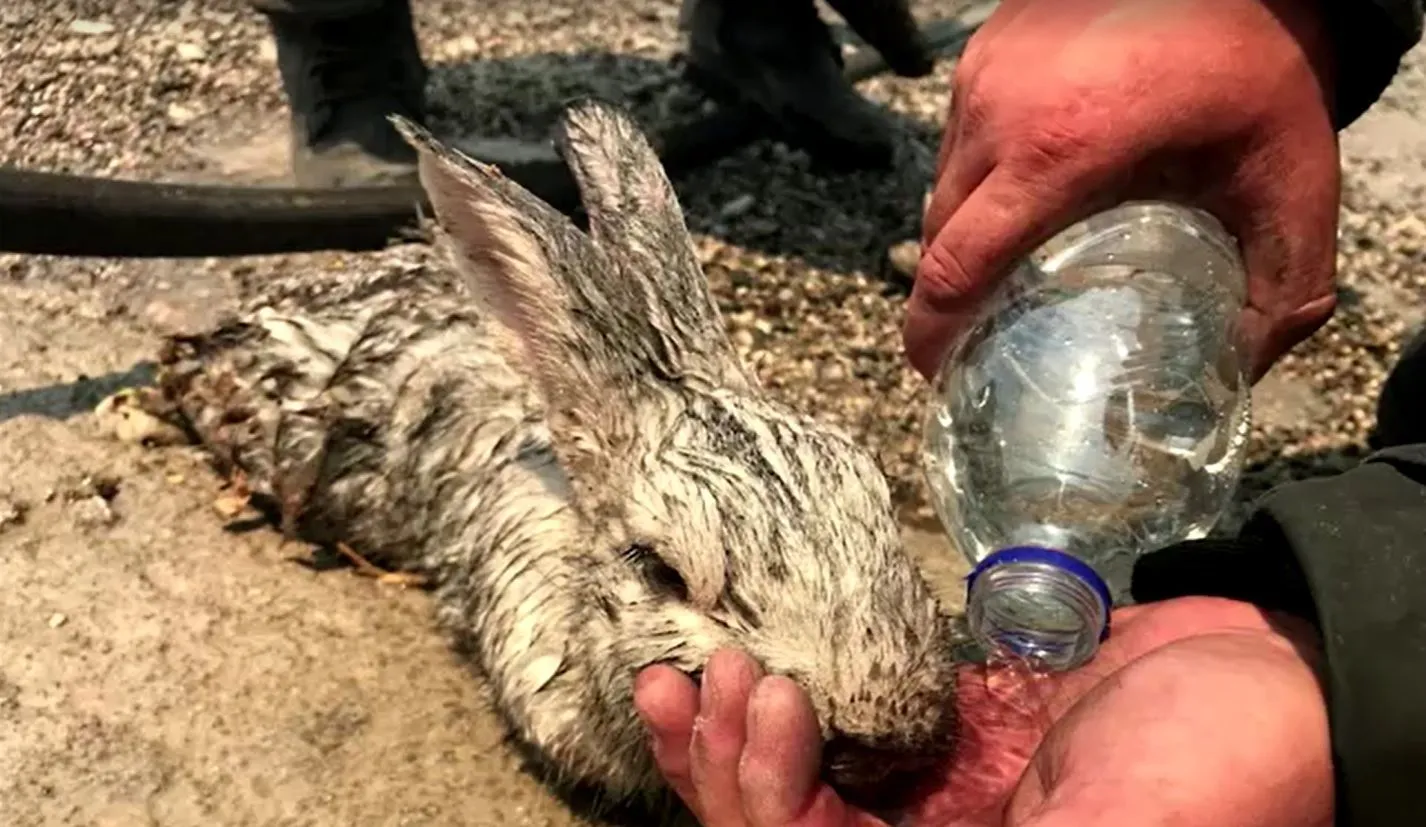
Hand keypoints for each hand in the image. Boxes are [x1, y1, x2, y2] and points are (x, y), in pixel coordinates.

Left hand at [633, 597, 1332, 826]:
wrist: (1275, 675)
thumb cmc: (1221, 765)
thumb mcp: (1116, 824)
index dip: (766, 805)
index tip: (766, 707)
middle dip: (732, 764)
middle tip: (704, 679)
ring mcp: (939, 791)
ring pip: (804, 779)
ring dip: (741, 730)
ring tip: (697, 668)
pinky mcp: (950, 726)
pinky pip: (848, 719)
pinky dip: (796, 690)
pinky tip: (756, 653)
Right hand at [905, 0, 1341, 381]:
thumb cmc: (1262, 65)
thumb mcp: (1290, 180)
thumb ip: (1284, 289)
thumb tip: (1243, 366)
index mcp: (1057, 150)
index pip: (955, 265)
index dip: (932, 332)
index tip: (936, 370)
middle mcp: (999, 110)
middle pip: (938, 234)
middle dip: (947, 293)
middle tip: (977, 333)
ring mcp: (983, 73)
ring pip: (943, 185)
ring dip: (964, 232)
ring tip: (1009, 263)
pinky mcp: (984, 49)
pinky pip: (959, 137)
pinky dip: (981, 177)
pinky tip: (1027, 190)